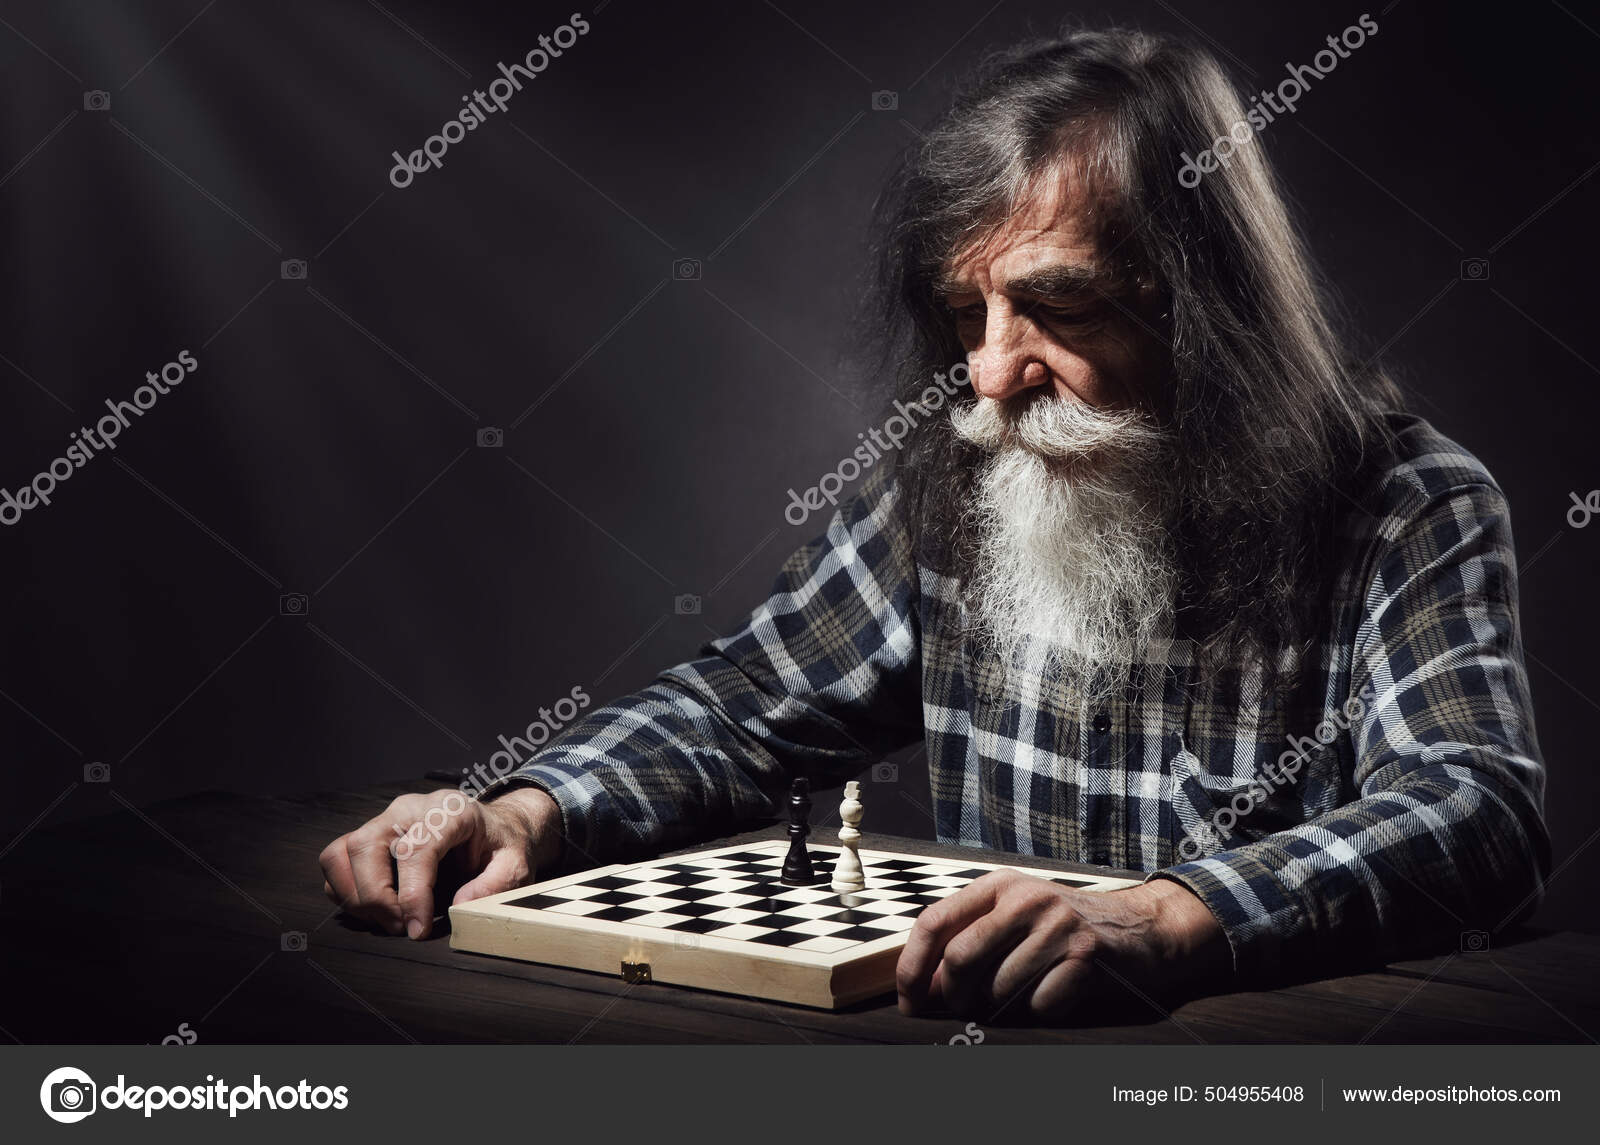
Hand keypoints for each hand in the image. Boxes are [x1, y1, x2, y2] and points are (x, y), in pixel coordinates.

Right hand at [319, 786, 561, 939]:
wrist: (495, 828)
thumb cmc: (502, 846)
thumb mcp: (516, 865)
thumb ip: (494, 885)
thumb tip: (458, 907)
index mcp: (449, 811)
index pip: (415, 849)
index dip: (411, 894)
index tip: (416, 929)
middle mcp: (410, 809)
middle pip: (366, 847)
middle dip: (376, 898)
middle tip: (403, 928)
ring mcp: (385, 819)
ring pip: (342, 852)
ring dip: (356, 896)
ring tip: (390, 920)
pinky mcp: (371, 835)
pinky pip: (337, 861)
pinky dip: (347, 892)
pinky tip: (378, 909)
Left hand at [895, 870, 1228, 1021]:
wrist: (1140, 927)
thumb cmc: (1063, 928)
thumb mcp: (1014, 915)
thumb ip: (969, 940)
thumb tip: (923, 990)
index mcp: (997, 885)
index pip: (933, 921)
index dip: (913, 968)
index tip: (909, 1001)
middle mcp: (1024, 898)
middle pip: (960, 960)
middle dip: (954, 997)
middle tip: (965, 1011)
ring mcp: (1056, 924)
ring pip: (998, 989)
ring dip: (1000, 1009)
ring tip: (1018, 999)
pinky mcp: (1085, 954)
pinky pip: (1039, 1005)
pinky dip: (1038, 1012)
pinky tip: (1052, 996)